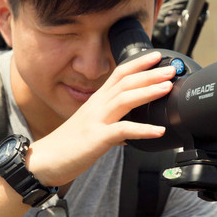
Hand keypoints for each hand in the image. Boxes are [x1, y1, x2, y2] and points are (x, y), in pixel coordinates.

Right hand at [29, 51, 175, 186]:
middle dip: (150, 74)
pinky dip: (143, 130)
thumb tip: (130, 130)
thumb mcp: (92, 126)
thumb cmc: (68, 145)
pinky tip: (159, 131)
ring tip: (168, 88)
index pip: (119, 74)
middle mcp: (96, 106)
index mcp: (96, 101)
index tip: (157, 57)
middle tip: (171, 69)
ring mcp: (96, 121)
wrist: (45, 159)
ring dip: (148, 92)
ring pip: (124, 99)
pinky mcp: (96, 138)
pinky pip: (123, 131)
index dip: (138, 64)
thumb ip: (110, 123)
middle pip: (125, 83)